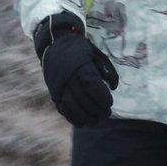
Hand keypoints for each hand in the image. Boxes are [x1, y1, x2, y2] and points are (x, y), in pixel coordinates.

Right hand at [35, 13, 118, 127]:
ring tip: (96, 121)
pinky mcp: (52, 91)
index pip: (90, 83)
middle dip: (96, 108)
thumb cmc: (80, 49)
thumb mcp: (96, 54)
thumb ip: (106, 70)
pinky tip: (81, 123)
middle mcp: (66, 74)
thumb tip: (113, 87)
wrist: (55, 42)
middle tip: (107, 114)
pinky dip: (71, 117)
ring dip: (84, 116)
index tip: (110, 103)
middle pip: (81, 96)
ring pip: (70, 105)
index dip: (101, 96)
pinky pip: (61, 107)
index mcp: (78, 63)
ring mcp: (57, 84)